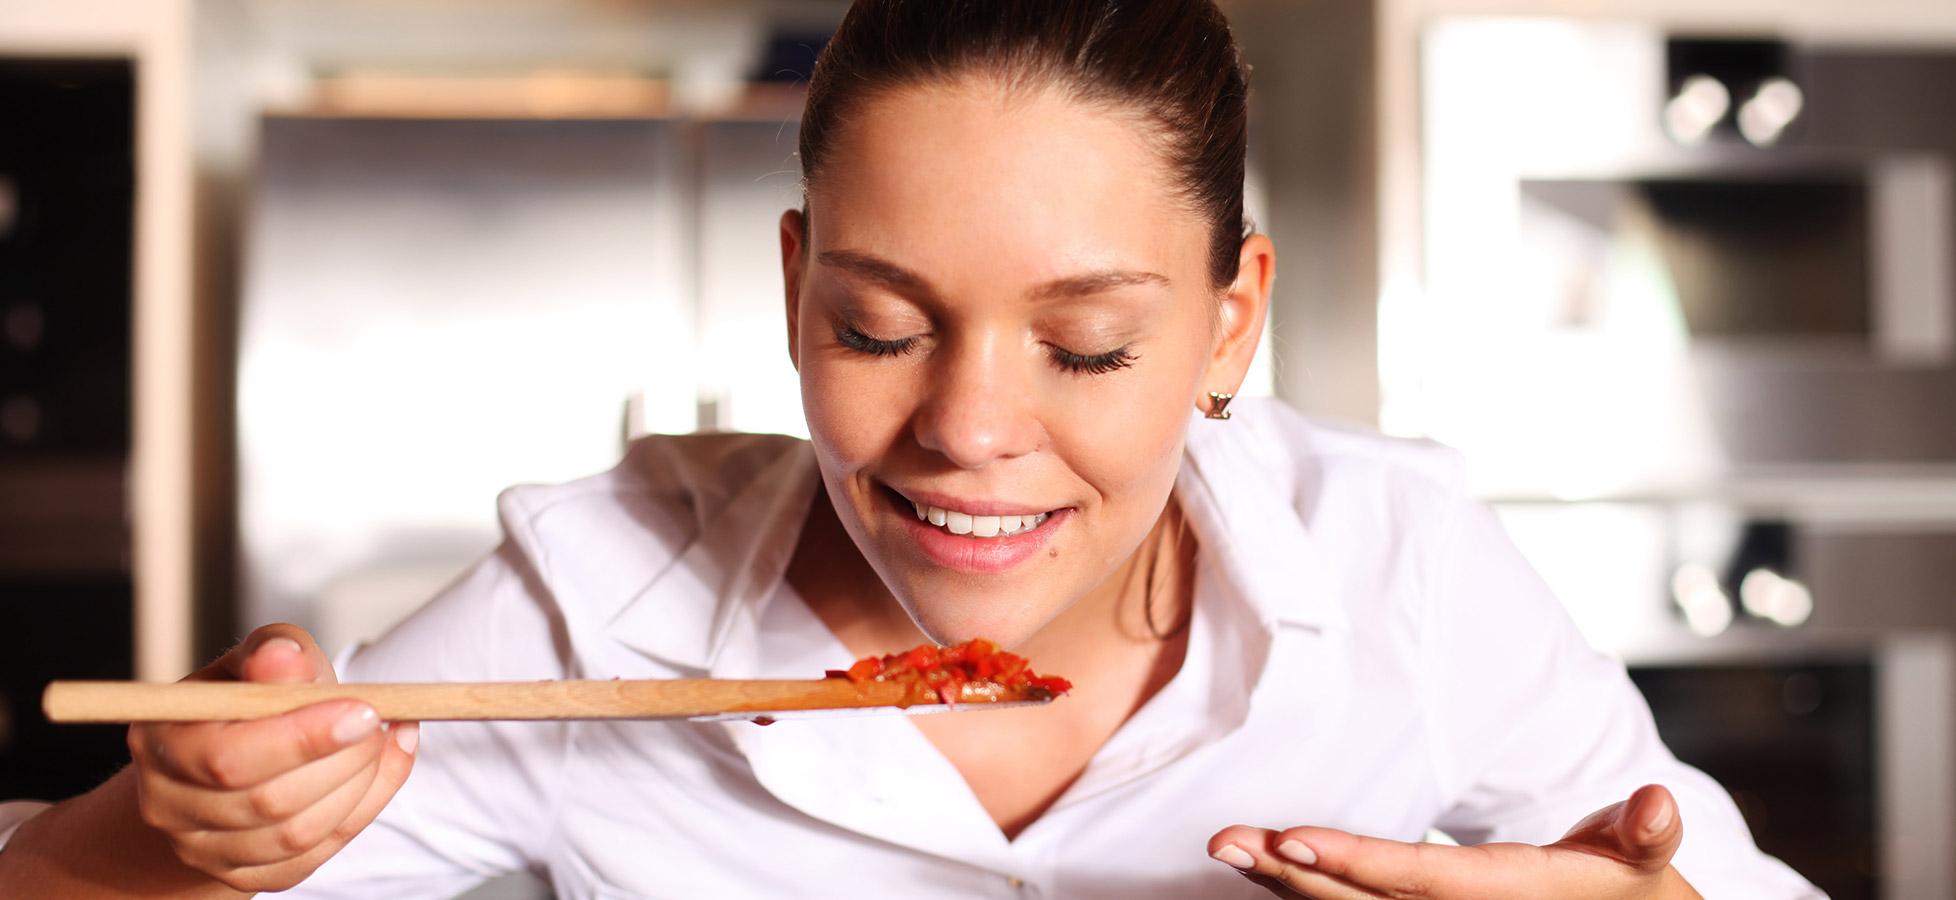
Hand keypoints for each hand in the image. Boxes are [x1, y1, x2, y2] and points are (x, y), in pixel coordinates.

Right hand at [125, 624, 418, 892]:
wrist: (227, 758)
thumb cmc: (244, 700)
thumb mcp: (256, 663)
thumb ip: (274, 654)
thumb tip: (282, 657)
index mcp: (163, 743)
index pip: (230, 759)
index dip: (304, 739)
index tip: (364, 711)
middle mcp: (170, 805)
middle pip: (269, 802)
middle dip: (344, 760)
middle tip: (379, 721)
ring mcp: (203, 850)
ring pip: (298, 835)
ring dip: (360, 785)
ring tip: (385, 738)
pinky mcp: (244, 876)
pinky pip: (316, 855)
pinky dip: (365, 808)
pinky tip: (386, 765)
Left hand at [1207, 784, 1703, 899]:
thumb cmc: (1628, 881)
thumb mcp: (1645, 859)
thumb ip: (1644, 834)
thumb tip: (1653, 804)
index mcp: (1507, 895)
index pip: (1419, 880)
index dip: (1354, 861)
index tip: (1292, 837)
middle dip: (1290, 872)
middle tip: (1226, 842)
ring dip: (1281, 882)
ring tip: (1226, 848)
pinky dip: (1303, 890)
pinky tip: (1260, 864)